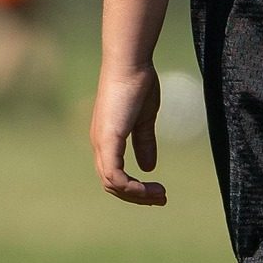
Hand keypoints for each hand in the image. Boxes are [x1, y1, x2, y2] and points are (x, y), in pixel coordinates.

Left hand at [91, 64, 166, 204]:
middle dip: (137, 196)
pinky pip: (115, 176)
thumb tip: (148, 167)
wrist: (130, 64)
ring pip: (113, 184)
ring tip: (161, 195)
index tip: (158, 190)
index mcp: (107, 139)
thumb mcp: (144, 119)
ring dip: (138, 195)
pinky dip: (132, 187)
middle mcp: (100, 144)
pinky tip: (149, 188)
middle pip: (112, 184)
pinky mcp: (108, 140)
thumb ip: (144, 142)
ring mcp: (102, 143)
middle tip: (162, 198)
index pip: (114, 175)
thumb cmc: (138, 83)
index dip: (134, 188)